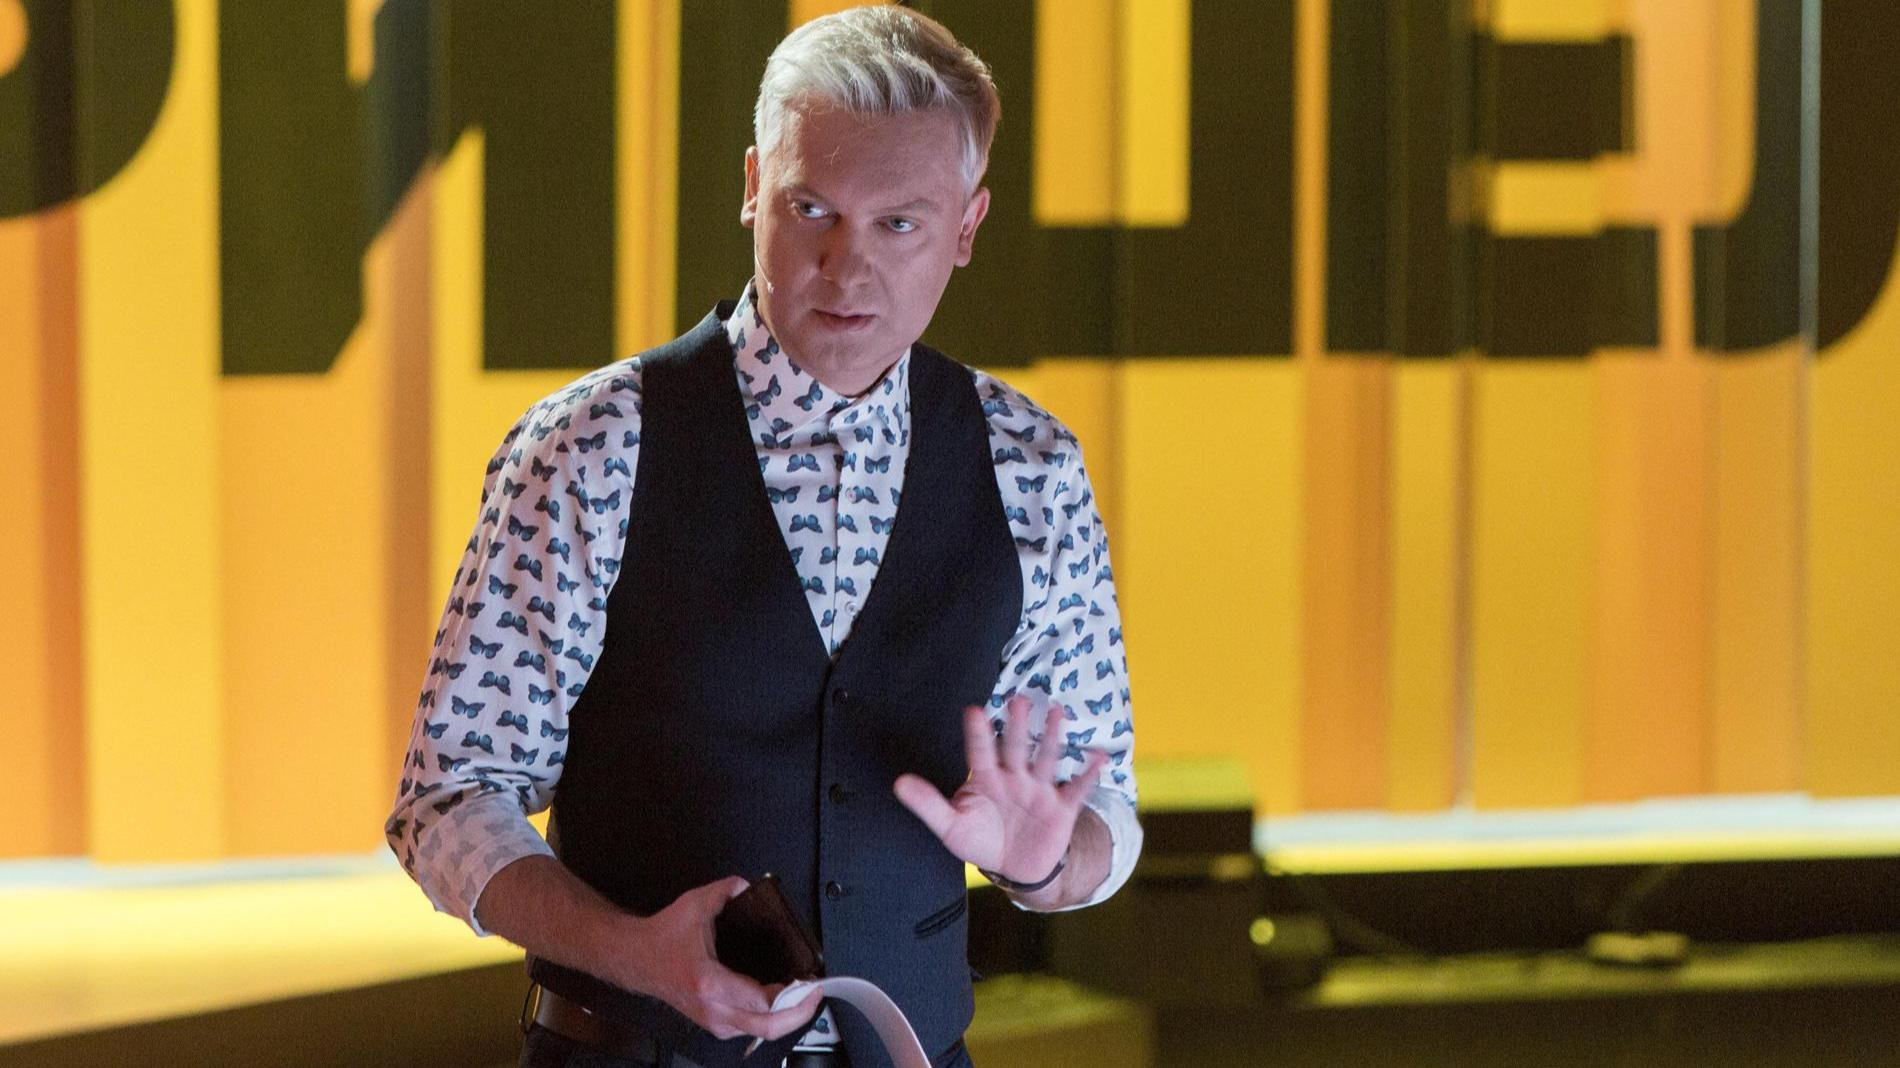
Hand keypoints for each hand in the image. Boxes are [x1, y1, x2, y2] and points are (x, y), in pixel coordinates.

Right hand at [610, 876, 821, 1042]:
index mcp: (709, 982)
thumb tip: (748, 886)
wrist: (637, 959)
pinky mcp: (715, 1024)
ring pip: (761, 1032)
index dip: (792, 996)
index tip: (809, 980)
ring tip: (804, 995)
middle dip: (800, 1013)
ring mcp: (714, 1020)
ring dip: (788, 1017)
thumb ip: (726, 891)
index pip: (760, 1002)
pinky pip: (751, 1029)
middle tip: (816, 992)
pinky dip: (772, 1018)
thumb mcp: (695, 905)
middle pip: (767, 1027)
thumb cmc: (661, 939)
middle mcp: (713, 1008)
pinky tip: (783, 1002)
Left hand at [893, 695, 1107, 884]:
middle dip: (1017, 726)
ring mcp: (1039, 790)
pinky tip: (1099, 755)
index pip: (980, 752)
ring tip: (1056, 712)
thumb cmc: (981, 839)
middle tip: (1017, 700)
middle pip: (1015, 748)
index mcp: (986, 779)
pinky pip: (1077, 789)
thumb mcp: (950, 826)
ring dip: (1051, 737)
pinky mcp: (1061, 808)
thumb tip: (897, 782)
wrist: (1016, 867)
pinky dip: (1088, 774)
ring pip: (1045, 759)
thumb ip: (927, 803)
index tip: (973, 711)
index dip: (977, 733)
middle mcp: (1014, 778)